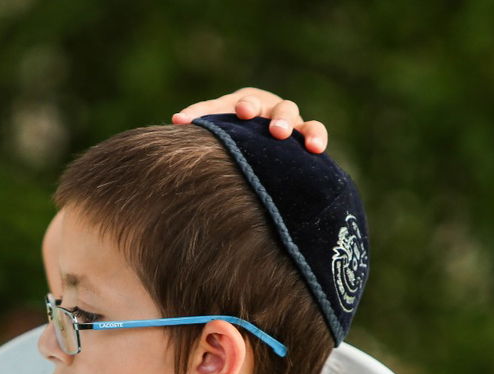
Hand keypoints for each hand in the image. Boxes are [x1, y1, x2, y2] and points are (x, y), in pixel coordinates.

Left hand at [172, 87, 328, 152]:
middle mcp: (270, 109)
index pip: (247, 102)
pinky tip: (317, 150)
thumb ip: (200, 118)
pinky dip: (317, 138)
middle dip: (276, 117)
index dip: (245, 107)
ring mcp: (290, 122)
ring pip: (299, 119)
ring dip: (299, 129)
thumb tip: (176, 121)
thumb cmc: (228, 131)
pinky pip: (315, 133)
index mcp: (247, 103)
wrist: (247, 146)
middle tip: (275, 129)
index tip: (243, 112)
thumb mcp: (216, 122)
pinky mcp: (304, 137)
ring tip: (302, 141)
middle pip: (277, 108)